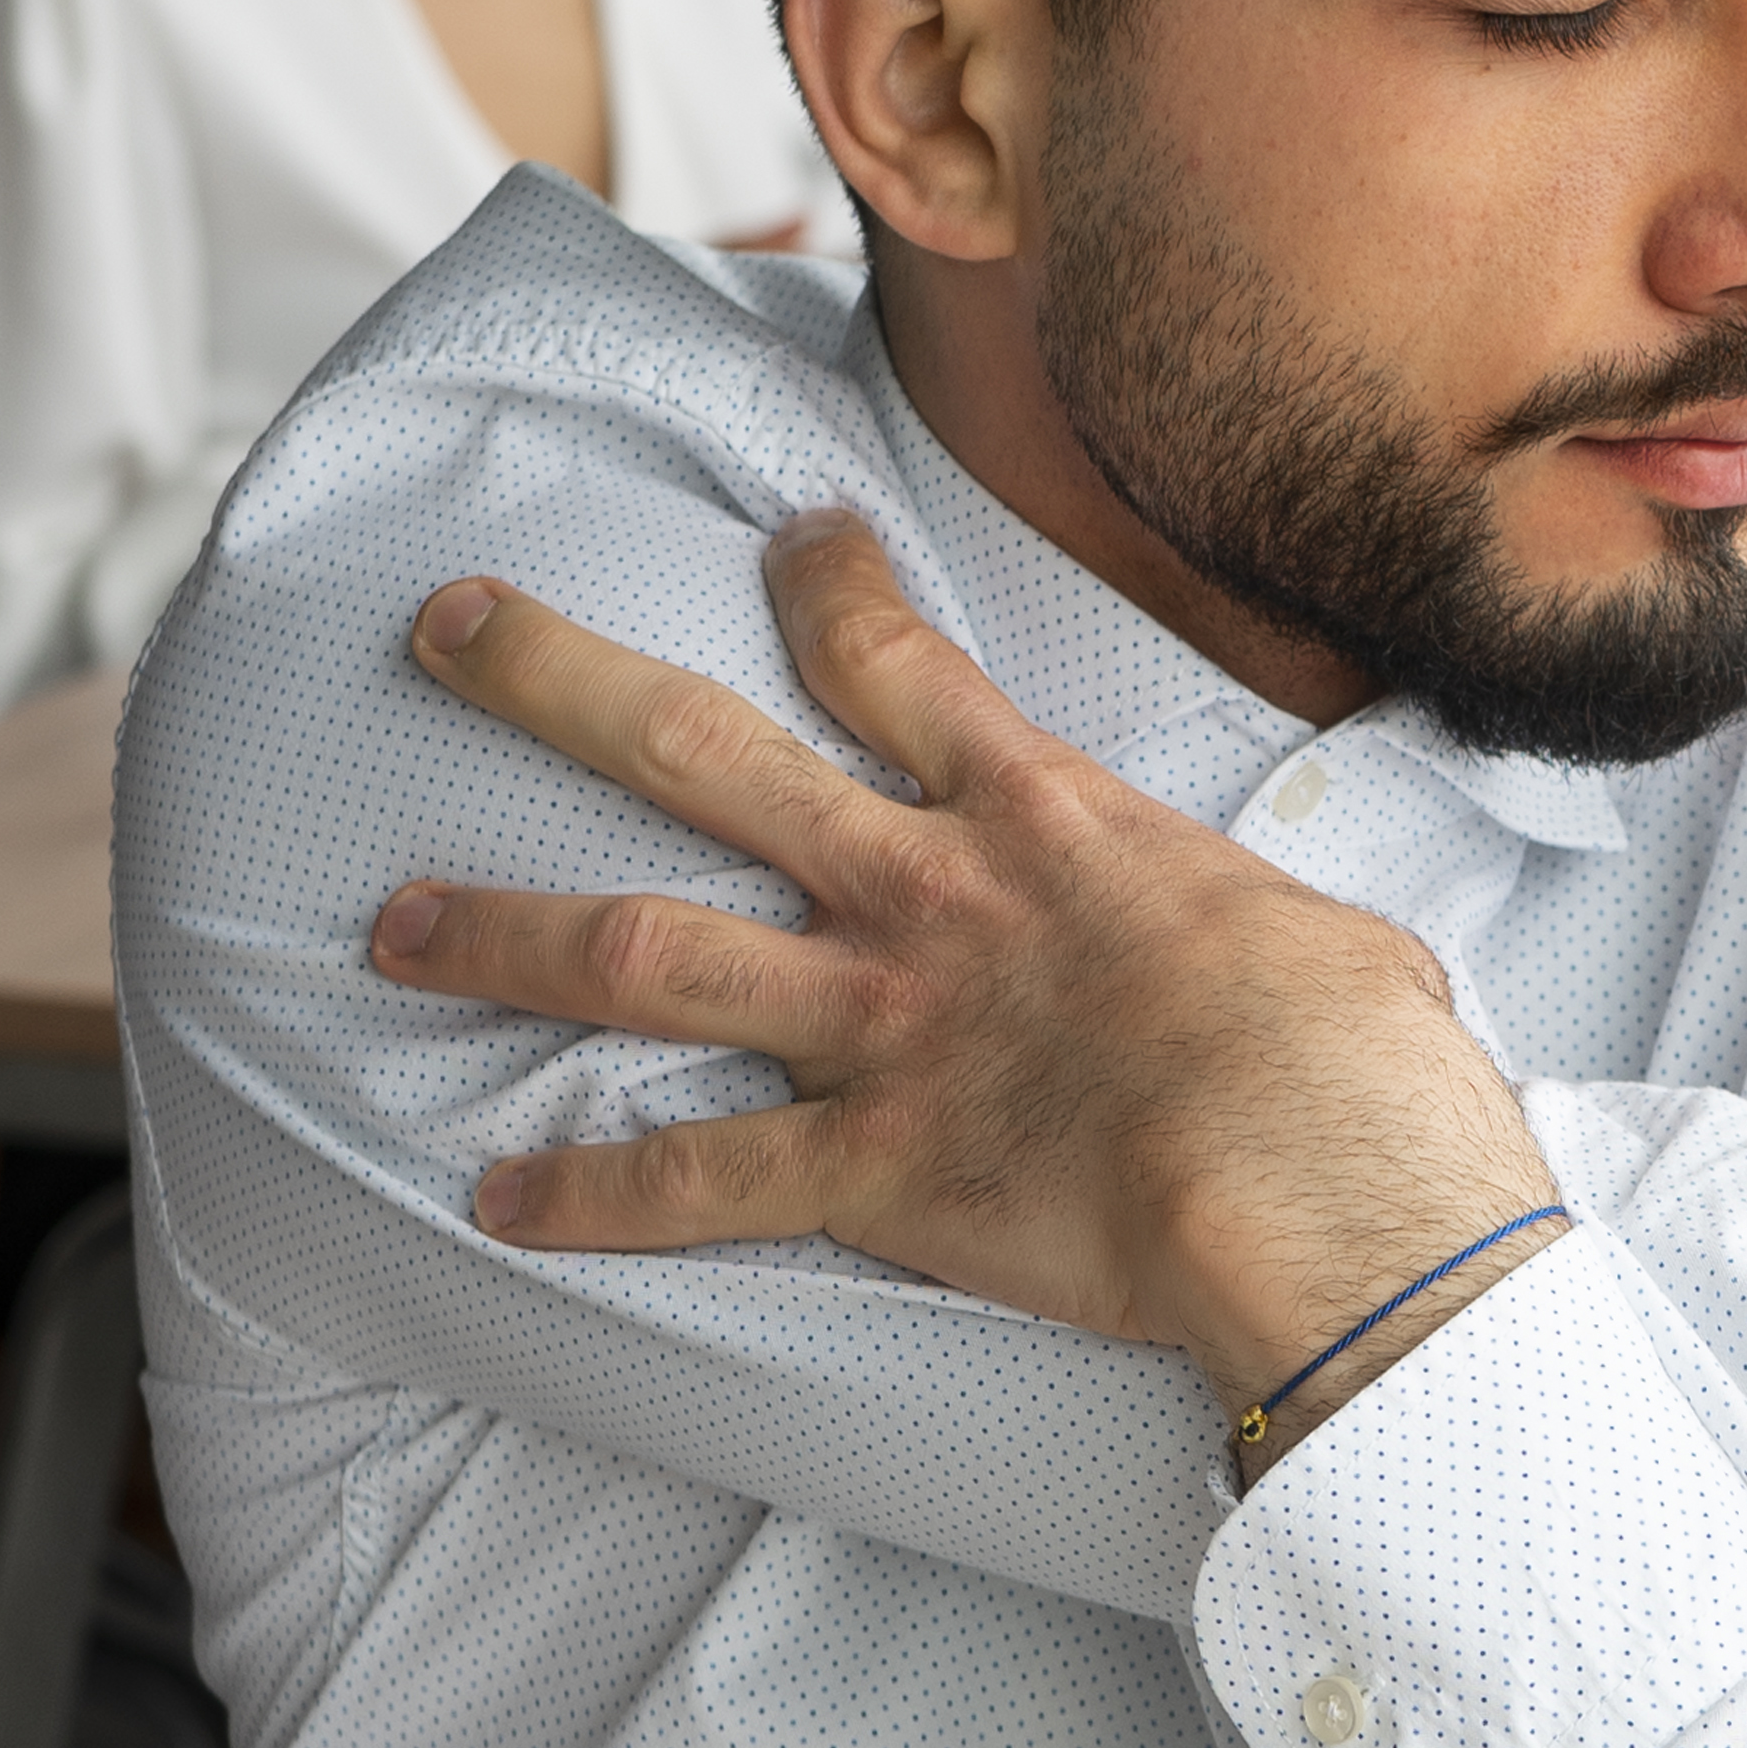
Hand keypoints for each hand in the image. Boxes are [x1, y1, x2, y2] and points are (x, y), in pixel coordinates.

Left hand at [368, 510, 1557, 1446]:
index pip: (898, 659)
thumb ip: (1257, 931)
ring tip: (387, 923)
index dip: (823, 584)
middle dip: (558, 683)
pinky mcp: (875, 1170)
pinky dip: (593, 1200)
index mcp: (1042, 816)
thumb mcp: (1330, 935)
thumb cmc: (1359, 1059)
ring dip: (506, 934)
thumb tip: (1311, 970)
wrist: (1326, 1173)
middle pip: (703, 752)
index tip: (779, 541)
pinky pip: (700, 1185)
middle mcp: (928, 896)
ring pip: (647, 954)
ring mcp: (885, 1027)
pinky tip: (495, 1206)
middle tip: (447, 627)